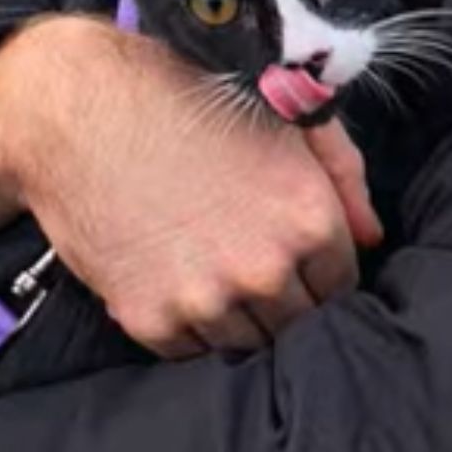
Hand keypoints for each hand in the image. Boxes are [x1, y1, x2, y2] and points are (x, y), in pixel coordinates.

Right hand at [0, 16, 382, 357]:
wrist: (79, 108)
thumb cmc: (186, 99)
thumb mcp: (282, 116)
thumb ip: (343, 175)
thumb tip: (372, 237)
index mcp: (308, 219)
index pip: (343, 286)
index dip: (321, 273)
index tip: (296, 261)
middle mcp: (264, 270)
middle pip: (299, 326)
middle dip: (284, 301)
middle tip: (250, 266)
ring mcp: (205, 300)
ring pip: (247, 345)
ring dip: (237, 318)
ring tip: (210, 270)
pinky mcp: (150, 317)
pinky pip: (190, 351)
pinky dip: (188, 326)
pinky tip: (173, 279)